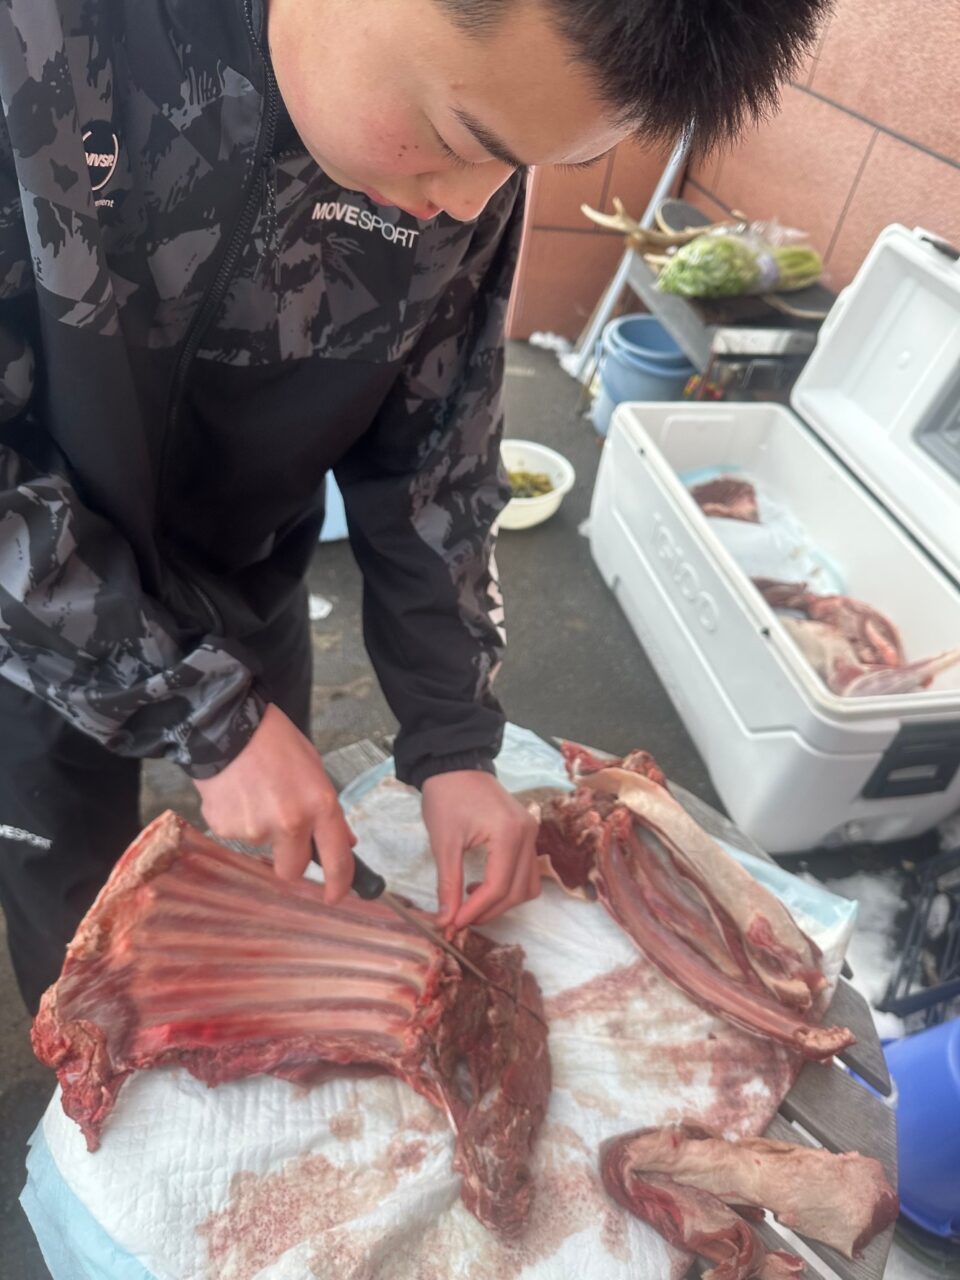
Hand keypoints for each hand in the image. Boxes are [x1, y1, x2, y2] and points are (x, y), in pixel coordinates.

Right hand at [194, 703, 355, 895]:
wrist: (226, 725)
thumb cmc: (277, 742)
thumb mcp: (315, 770)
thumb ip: (329, 811)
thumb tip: (345, 842)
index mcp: (320, 806)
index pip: (337, 860)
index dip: (338, 884)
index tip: (334, 895)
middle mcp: (290, 824)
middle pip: (292, 870)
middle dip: (290, 860)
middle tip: (284, 834)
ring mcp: (255, 829)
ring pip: (262, 847)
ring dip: (261, 829)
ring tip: (254, 793)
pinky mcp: (225, 828)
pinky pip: (236, 835)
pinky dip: (238, 819)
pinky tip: (236, 793)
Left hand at [422, 771, 539, 929]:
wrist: (455, 766)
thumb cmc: (447, 798)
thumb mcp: (444, 842)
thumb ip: (448, 884)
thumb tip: (446, 921)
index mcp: (509, 834)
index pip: (499, 886)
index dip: (476, 911)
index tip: (453, 925)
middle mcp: (528, 835)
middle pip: (518, 891)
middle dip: (489, 911)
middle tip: (459, 920)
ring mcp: (531, 833)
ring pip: (528, 886)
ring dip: (502, 902)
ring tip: (471, 904)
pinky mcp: (527, 833)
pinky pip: (526, 871)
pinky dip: (508, 886)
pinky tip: (481, 885)